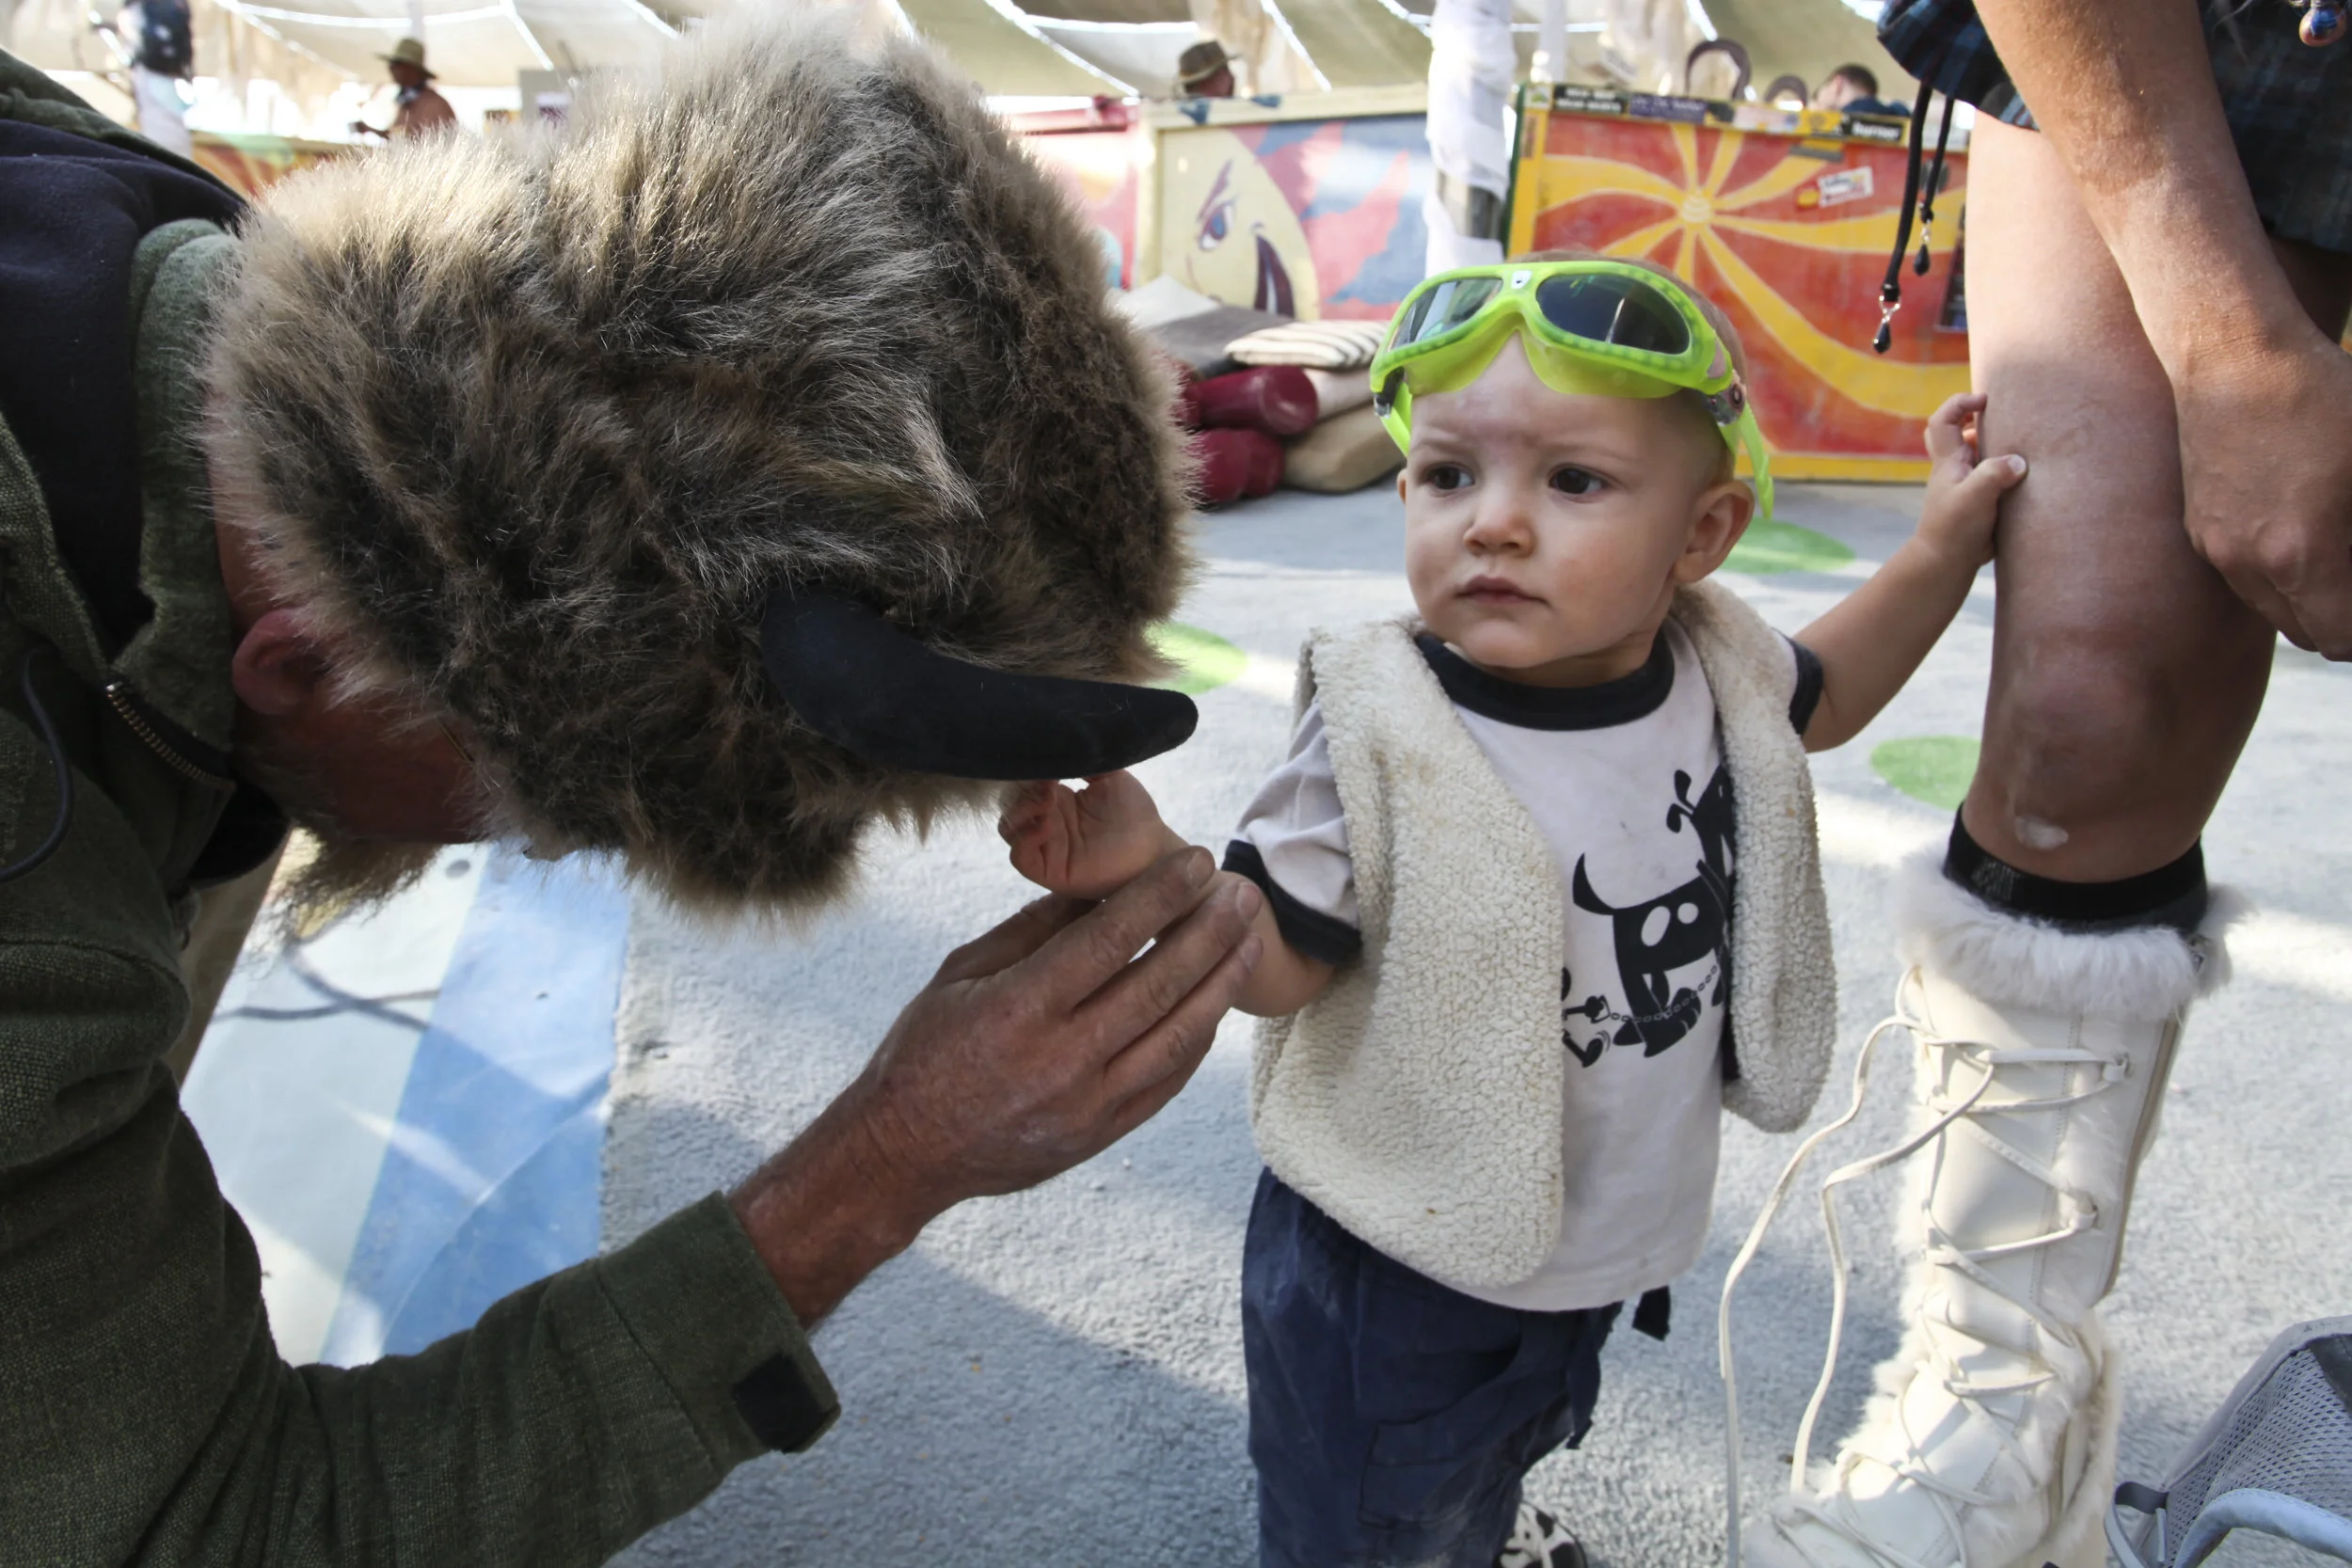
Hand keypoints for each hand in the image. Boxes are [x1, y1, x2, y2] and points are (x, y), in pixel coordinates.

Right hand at [729, 849, 1262, 1323]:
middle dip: (1210, 931)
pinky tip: (1216, 1000)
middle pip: (1158, 983)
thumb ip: (1033, 930)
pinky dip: (1198, 1036)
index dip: (1161, 896)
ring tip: (1250, 941)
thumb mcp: (962, 973)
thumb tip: (1098, 885)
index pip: (1110, 939)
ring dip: (1221, 982)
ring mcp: (1088, 1103)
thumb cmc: (925, 1050)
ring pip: (1178, 1034)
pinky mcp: (1102, 1133)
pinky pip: (1168, 1078)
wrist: (905, 1154)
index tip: (1197, 861)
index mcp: (1019, 1008)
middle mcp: (1061, 1057)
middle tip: (1245, 893)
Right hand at [999, 772, 1181, 899]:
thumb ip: (1086, 758)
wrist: (1154, 848)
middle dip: (1021, 790)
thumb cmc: (1134, 815)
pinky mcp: (1049, 871)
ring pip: (1009, 829)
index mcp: (1056, 800)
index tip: (1044, 762)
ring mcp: (1046, 846)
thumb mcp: (1110, 775)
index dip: (1026, 772)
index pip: (1022, 783)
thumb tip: (1062, 737)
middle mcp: (1046, 822)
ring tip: (1048, 801)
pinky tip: (1047, 824)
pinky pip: (1020, 857)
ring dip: (1021, 811)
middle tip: (1046, 784)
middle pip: (1009, 804)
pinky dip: (1025, 839)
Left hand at [1914, 391, 2026, 570]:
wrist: (1947, 563)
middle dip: (1979, 419)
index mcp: (1948, 462)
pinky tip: (2030, 475)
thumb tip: (2019, 461)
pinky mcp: (1982, 501)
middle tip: (2007, 416)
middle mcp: (1956, 469)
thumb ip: (1994, 474)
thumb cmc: (1954, 529)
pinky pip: (1995, 476)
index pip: (1943, 421)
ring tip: (2026, 442)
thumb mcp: (1974, 497)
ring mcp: (1968, 485)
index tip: (1985, 400)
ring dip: (2000, 446)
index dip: (1960, 403)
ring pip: (1980, 455)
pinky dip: (2009, 470)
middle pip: (1959, 433)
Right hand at [2177, 335, 2351, 657]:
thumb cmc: (2324, 396)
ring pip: (2273, 608)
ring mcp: (2216, 546)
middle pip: (2308, 633)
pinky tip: (2297, 523)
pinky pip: (2242, 575)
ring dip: (2309, 597)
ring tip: (2336, 550)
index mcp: (2302, 555)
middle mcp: (2250, 563)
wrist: (2231, 354)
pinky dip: (2275, 569)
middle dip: (2345, 619)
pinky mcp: (2198, 525)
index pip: (2342, 640)